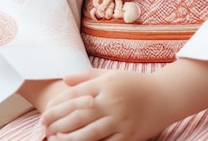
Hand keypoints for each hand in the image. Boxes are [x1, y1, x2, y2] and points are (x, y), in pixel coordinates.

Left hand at [40, 68, 167, 140]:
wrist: (164, 96)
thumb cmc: (134, 84)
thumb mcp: (110, 74)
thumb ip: (86, 77)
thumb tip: (64, 79)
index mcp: (105, 85)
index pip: (75, 96)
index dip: (57, 106)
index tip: (44, 113)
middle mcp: (112, 102)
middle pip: (79, 114)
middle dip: (58, 122)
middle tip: (43, 128)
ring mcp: (121, 120)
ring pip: (90, 132)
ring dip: (69, 138)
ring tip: (55, 139)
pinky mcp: (130, 136)